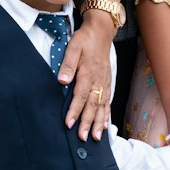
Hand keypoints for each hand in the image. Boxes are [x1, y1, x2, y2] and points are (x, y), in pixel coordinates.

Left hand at [59, 12, 112, 141]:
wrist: (101, 32)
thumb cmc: (85, 40)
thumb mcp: (73, 48)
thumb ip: (67, 65)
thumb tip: (62, 81)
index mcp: (88, 73)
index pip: (80, 96)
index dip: (74, 111)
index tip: (69, 123)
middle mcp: (98, 80)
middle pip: (92, 105)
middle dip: (88, 122)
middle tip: (83, 137)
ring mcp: (104, 82)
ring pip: (102, 106)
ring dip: (99, 122)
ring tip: (96, 137)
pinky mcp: (107, 82)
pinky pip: (107, 101)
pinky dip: (106, 114)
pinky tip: (104, 125)